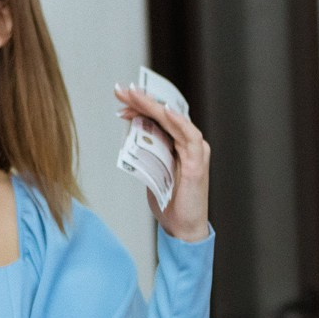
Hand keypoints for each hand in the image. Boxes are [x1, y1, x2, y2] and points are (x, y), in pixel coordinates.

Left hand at [116, 84, 210, 241]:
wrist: (182, 227)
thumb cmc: (170, 201)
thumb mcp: (152, 170)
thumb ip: (148, 150)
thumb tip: (134, 131)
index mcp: (178, 144)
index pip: (158, 117)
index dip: (140, 106)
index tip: (121, 99)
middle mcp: (189, 143)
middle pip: (164, 115)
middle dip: (141, 100)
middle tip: (121, 90)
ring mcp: (195, 152)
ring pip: (174, 121)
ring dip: (154, 106)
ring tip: (135, 95)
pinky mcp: (197, 163)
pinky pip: (189, 137)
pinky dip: (179, 123)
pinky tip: (166, 111)